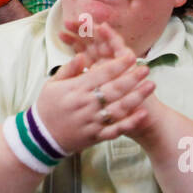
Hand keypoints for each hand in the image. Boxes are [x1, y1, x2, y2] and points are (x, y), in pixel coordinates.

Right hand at [34, 19, 157, 152]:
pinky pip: (116, 130)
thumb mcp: (52, 83)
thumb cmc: (47, 106)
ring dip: (137, 97)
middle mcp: (86, 104)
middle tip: (146, 68)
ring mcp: (92, 121)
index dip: (118, 65)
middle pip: (114, 89)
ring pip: (119, 108)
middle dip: (132, 77)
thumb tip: (83, 55)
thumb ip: (69, 69)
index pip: (101, 74)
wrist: (40, 137)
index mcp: (76, 89)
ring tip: (151, 85)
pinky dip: (130, 122)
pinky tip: (143, 114)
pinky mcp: (95, 136)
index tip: (131, 56)